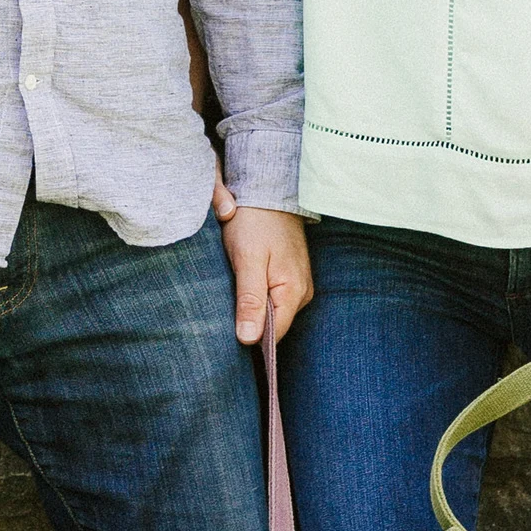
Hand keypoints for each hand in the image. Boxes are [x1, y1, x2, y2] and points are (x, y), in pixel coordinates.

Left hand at [214, 179, 311, 343]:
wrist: (267, 191)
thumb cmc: (254, 223)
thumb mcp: (247, 261)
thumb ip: (250, 301)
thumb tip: (249, 339)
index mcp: (294, 291)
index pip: (273, 335)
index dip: (250, 336)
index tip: (228, 329)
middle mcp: (302, 292)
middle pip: (273, 325)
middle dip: (250, 320)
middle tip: (228, 301)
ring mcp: (299, 284)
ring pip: (272, 312)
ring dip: (253, 306)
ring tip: (236, 286)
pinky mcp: (292, 277)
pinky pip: (273, 298)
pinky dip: (257, 295)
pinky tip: (245, 281)